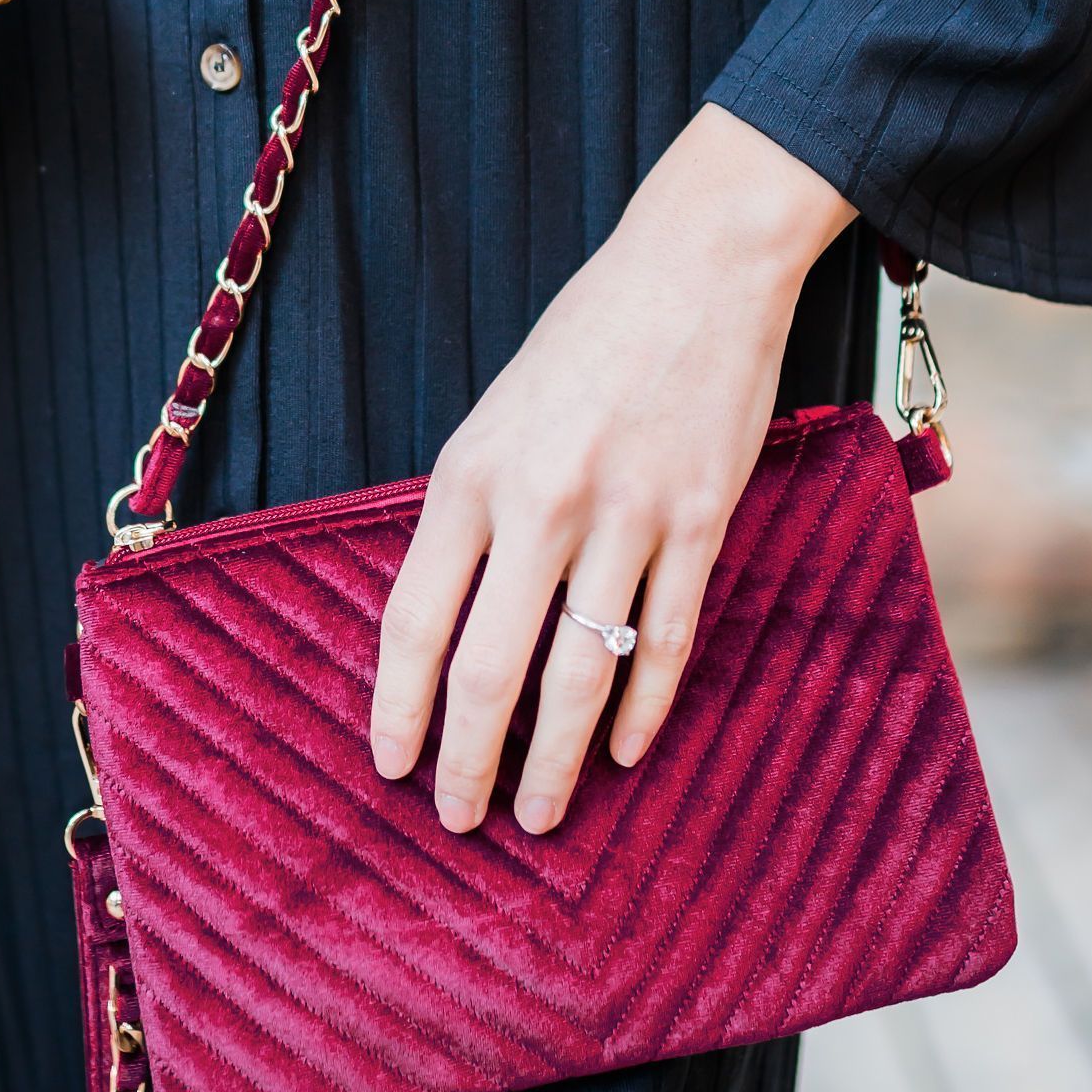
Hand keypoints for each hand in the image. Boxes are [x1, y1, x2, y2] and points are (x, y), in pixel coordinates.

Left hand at [370, 106, 853, 836]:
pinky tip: (623, 752)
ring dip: (556, 760)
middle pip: (488, 668)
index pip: (413, 620)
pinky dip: (641, 708)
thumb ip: (469, 514)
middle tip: (462, 822)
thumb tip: (442, 628)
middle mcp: (540, 502)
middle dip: (470, 761)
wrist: (696, 269)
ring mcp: (625, 515)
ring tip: (543, 816)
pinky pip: (663, 640)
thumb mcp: (495, 417)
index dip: (397, 708)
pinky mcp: (699, 520)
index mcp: (471, 474)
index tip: (392, 767)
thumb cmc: (584, 343)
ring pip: (579, 672)